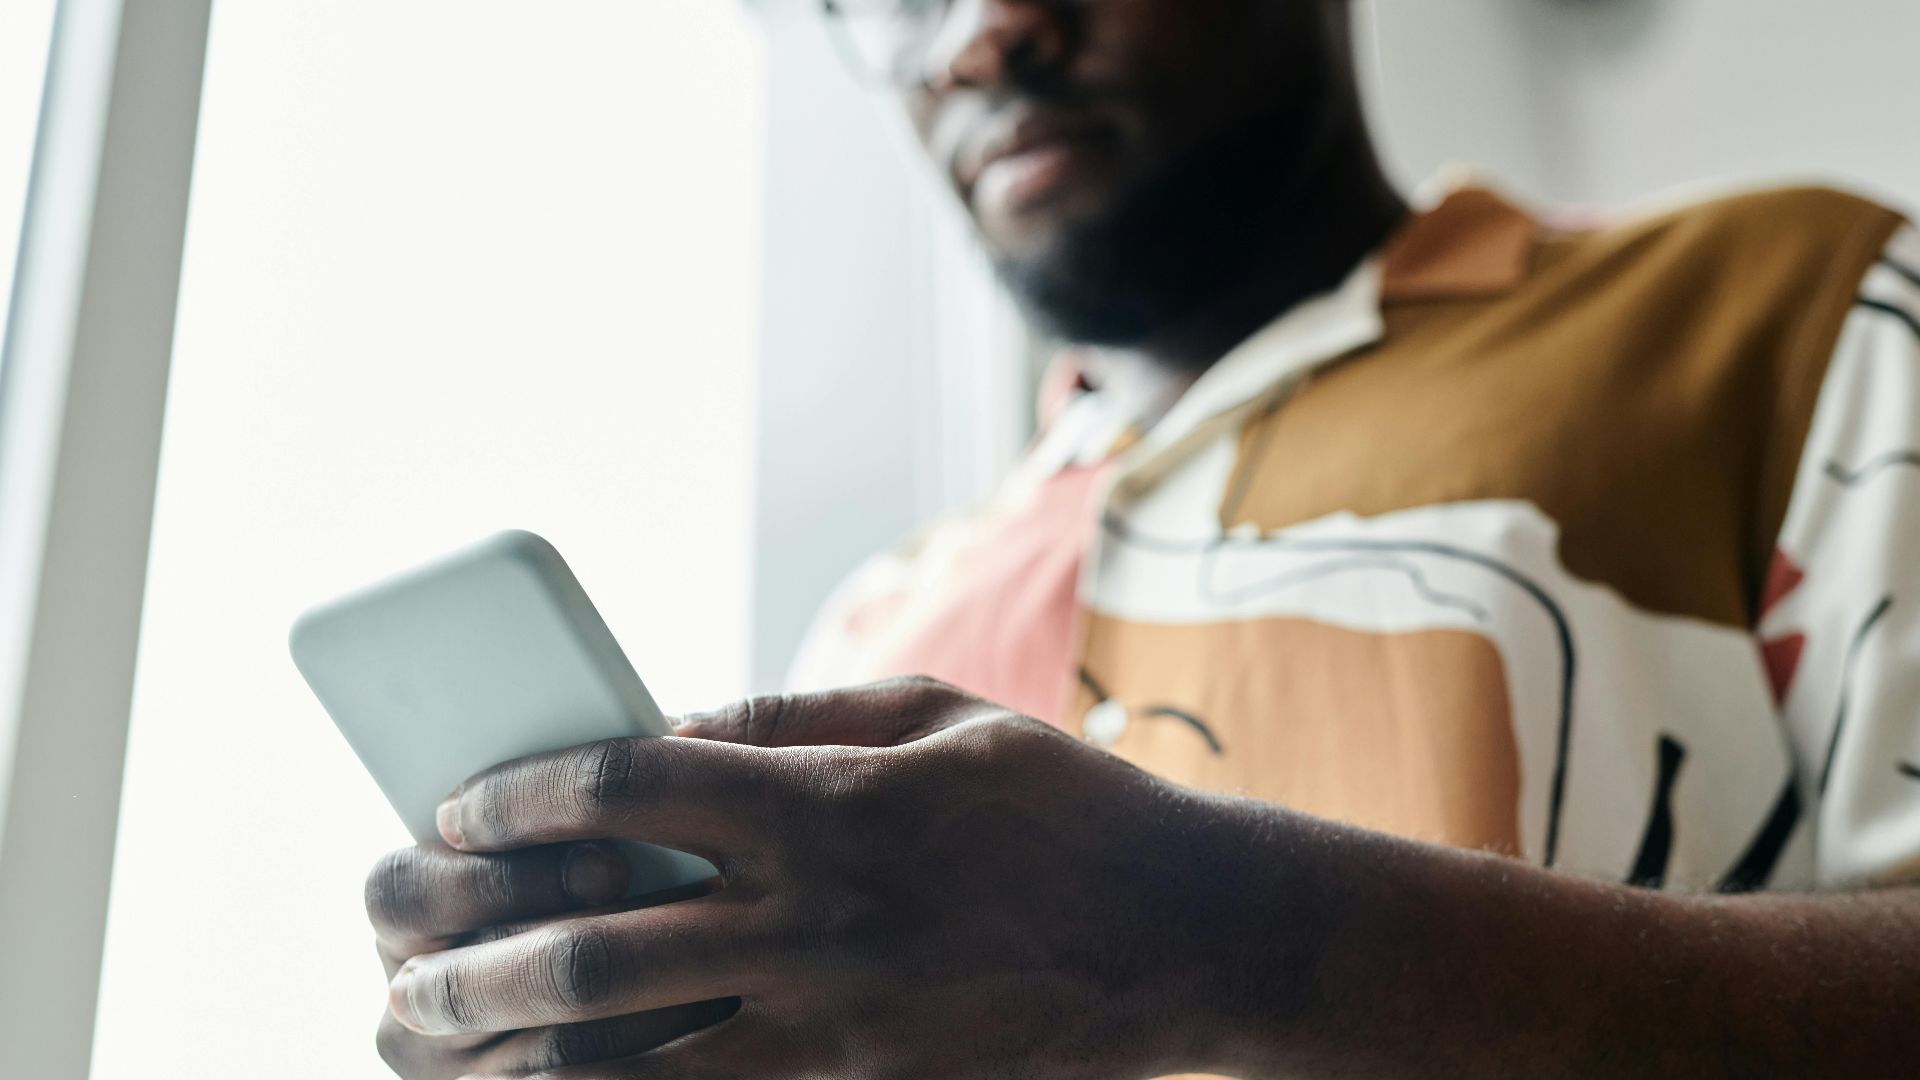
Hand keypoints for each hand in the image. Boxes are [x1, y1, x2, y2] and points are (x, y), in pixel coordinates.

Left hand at [384, 677, 1276, 1078]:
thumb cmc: (1059, 807)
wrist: (1190, 935)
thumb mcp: (938, 714)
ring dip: (507, 1053)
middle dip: (469, 949)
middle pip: (599, 943)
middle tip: (395, 947)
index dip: (522, 795)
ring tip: (426, 1037)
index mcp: (835, 801)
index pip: (633, 789)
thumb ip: (790, 717)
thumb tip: (657, 728)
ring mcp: (843, 1029)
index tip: (458, 807)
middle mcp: (824, 921)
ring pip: (630, 1061)